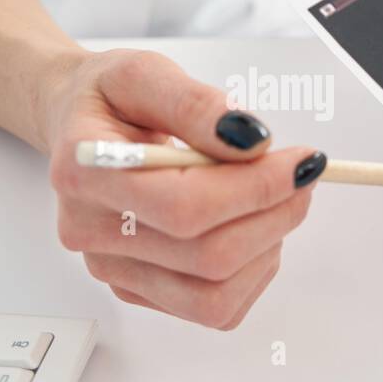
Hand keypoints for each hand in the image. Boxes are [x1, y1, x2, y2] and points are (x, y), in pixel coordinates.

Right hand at [44, 49, 324, 329]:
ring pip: (215, 297)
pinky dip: (252, 271)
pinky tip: (251, 226)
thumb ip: (196, 105)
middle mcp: (89, 232)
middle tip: (301, 175)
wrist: (81, 128)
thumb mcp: (146, 73)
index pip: (183, 205)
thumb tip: (253, 143)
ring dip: (267, 247)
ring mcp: (113, 270)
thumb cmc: (111, 100)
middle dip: (273, 214)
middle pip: (207, 256)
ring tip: (274, 198)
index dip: (256, 188)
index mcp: (84, 170)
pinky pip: (213, 308)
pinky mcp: (137, 291)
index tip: (301, 160)